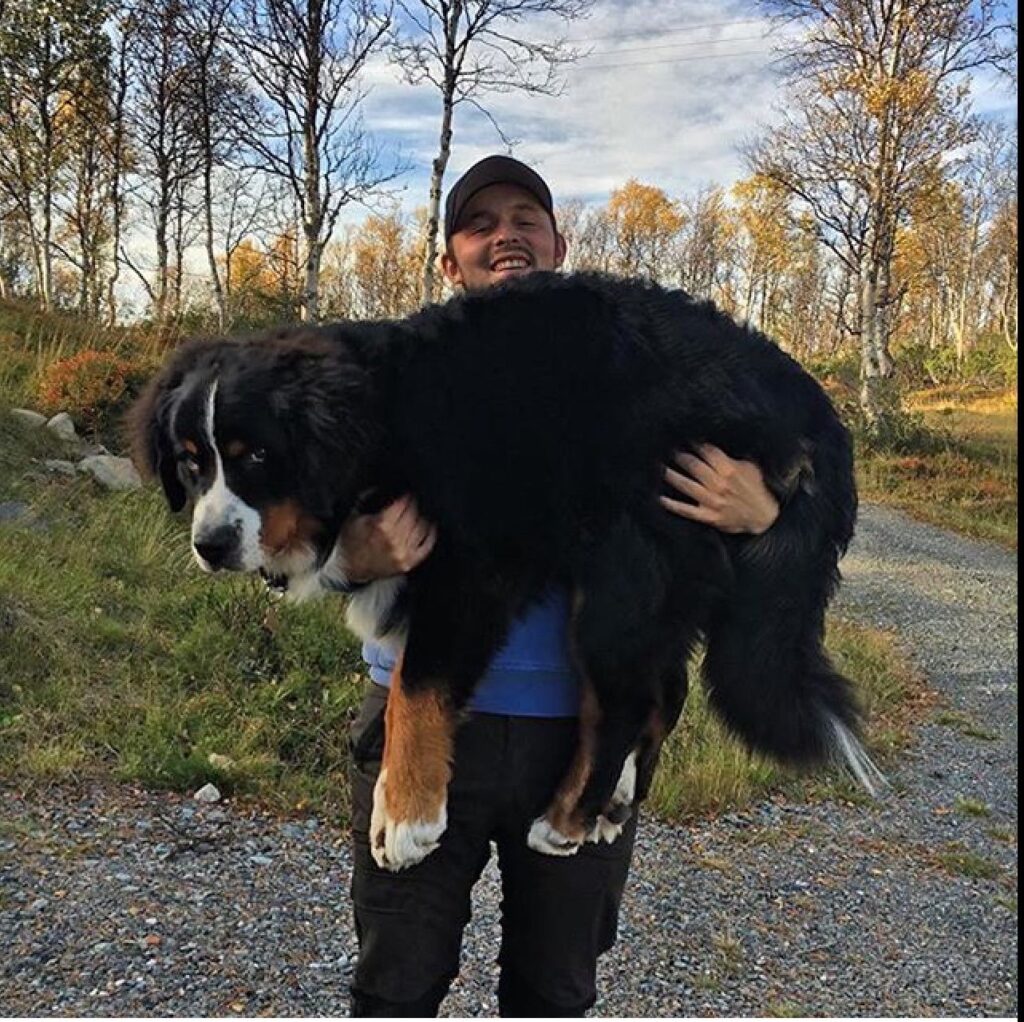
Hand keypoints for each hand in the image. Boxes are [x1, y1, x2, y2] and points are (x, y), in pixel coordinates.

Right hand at [337, 494, 437, 581]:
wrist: (348, 567)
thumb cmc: (350, 542)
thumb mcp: (354, 516)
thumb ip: (367, 498)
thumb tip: (381, 488)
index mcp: (380, 525)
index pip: (403, 504)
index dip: (407, 496)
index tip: (408, 494)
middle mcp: (393, 539)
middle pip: (414, 515)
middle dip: (415, 506)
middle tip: (415, 501)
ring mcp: (402, 552)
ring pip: (422, 528)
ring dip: (423, 518)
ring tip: (422, 512)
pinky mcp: (407, 563)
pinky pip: (426, 547)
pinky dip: (430, 535)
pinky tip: (431, 527)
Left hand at [660, 444, 778, 534]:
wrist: (763, 517)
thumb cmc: (756, 489)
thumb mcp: (750, 467)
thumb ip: (732, 457)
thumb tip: (715, 444)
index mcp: (730, 469)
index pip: (707, 451)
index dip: (695, 444)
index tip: (685, 439)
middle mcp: (720, 484)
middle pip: (694, 466)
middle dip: (680, 456)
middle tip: (670, 451)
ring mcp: (714, 501)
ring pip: (687, 486)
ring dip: (672, 476)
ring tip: (661, 468)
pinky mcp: (710, 516)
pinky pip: (687, 510)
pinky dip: (673, 505)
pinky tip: (661, 498)